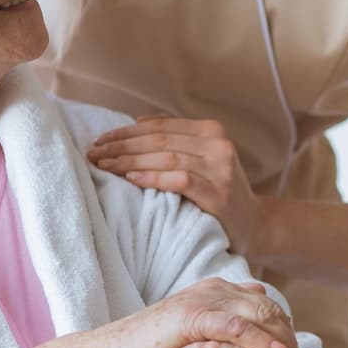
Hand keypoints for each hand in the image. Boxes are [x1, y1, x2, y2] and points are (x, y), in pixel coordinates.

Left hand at [87, 116, 270, 256]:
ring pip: (166, 157)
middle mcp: (219, 145)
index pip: (160, 126)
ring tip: (104, 166)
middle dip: (121, 146)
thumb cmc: (219, 192)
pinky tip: (131, 180)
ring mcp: (221, 169)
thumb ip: (176, 139)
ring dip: (130, 162)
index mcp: (211, 130)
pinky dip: (153, 178)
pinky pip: (180, 180)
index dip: (126, 132)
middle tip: (93, 154)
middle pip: (159, 140)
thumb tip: (136, 122)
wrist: (254, 225)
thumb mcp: (202, 159)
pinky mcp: (219, 194)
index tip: (99, 140)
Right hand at [113, 278, 300, 347]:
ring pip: (257, 312)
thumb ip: (224, 316)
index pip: (263, 301)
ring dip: (279, 338)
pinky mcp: (193, 317)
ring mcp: (202, 299)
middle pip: (266, 305)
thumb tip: (258, 291)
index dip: (282, 325)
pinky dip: (260, 339)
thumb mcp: (195, 332)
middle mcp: (212, 289)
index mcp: (214, 290)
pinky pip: (237, 326)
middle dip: (286, 333)